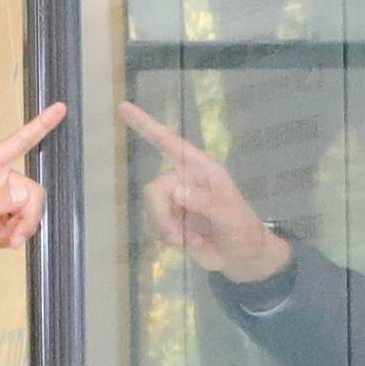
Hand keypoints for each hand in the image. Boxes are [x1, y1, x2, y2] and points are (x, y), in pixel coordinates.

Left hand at [0, 102, 73, 278]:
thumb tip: (22, 195)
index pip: (15, 144)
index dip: (38, 127)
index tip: (59, 110)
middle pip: (31, 191)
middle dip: (27, 216)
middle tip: (12, 236)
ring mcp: (2, 200)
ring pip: (32, 209)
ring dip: (21, 229)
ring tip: (1, 240)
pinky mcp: (6, 218)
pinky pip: (26, 224)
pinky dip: (16, 236)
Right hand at [117, 105, 290, 285]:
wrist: (240, 257)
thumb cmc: (241, 229)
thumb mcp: (229, 215)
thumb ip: (206, 202)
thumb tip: (176, 191)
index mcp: (201, 169)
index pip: (170, 143)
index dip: (146, 125)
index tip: (123, 108)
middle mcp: (184, 180)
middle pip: (155, 190)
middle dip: (162, 215)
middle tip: (179, 237)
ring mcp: (174, 200)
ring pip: (151, 210)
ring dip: (165, 229)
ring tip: (187, 240)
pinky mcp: (168, 220)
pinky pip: (152, 225)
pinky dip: (165, 238)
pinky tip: (184, 242)